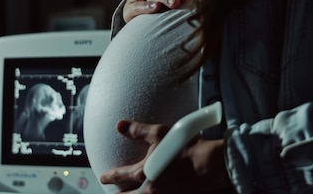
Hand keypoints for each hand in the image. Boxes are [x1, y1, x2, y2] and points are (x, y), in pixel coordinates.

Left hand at [99, 120, 230, 193]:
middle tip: (112, 193)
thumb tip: (120, 125)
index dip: (111, 176)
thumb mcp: (159, 133)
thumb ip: (138, 130)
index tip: (103, 177)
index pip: (121, 176)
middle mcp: (151, 189)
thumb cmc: (185, 148)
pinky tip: (153, 193)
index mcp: (144, 173)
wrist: (208, 165)